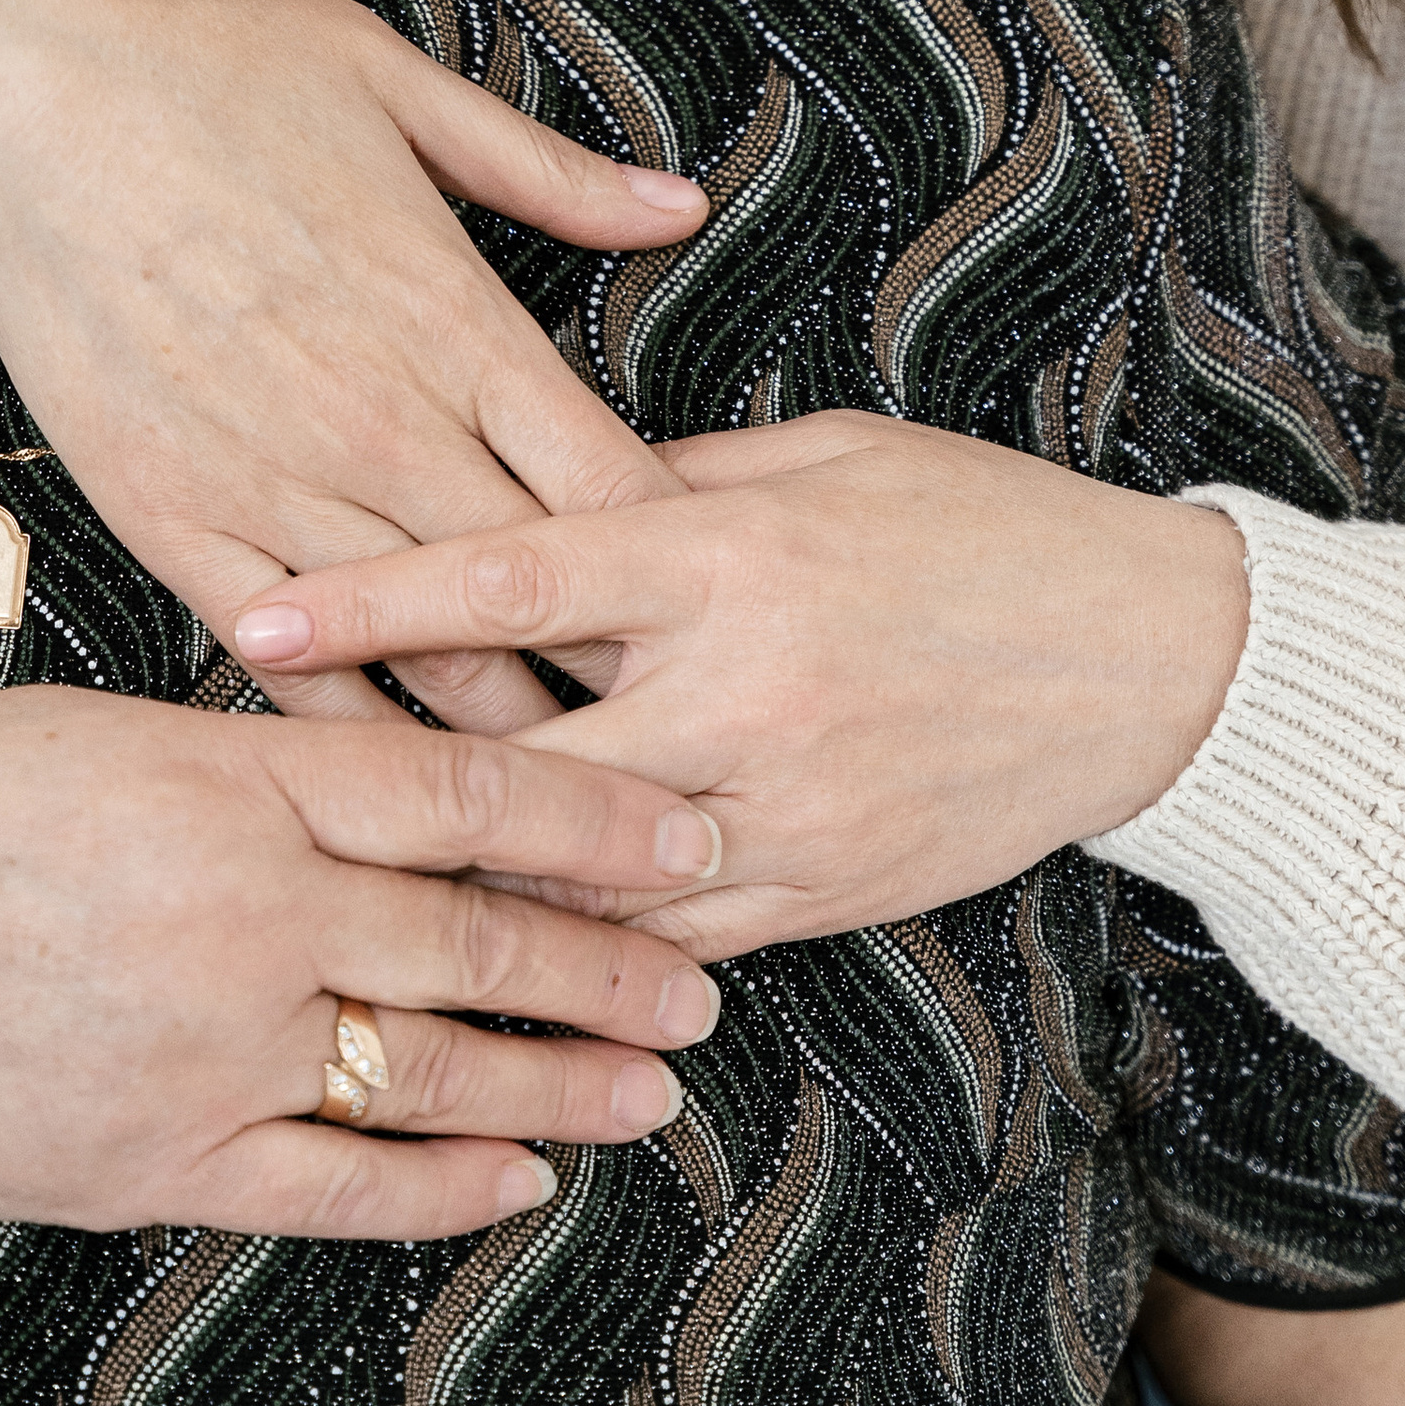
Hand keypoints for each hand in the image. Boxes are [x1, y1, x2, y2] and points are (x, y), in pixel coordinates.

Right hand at [0, 0, 704, 730]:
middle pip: (538, 593)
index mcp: (455, 320)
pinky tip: (401, 785)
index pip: (614, 488)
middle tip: (683, 758)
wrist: (22, 103)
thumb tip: (682, 206)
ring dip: (503, 731)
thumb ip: (553, 174)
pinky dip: (351, 724)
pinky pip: (285, 660)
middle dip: (618, 677)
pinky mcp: (173, 519)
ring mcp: (273, 480)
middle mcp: (380, 420)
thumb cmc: (210, 72)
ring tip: (572, 808)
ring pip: (422, 650)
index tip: (720, 625)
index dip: (677, 571)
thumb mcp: (404, 87)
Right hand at [0, 687, 725, 1241]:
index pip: (464, 794)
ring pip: (436, 1069)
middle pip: (477, 938)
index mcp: (229, 786)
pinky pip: (340, 1185)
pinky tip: (524, 1178)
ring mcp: (210, 1054)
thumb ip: (244, 750)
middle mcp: (245, 918)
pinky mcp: (163, 1165)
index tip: (692, 832)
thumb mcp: (91, 732)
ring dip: (564, 1078)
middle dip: (615, 960)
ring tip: (660, 1084)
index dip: (598, 820)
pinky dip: (445, 1189)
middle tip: (713, 973)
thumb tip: (376, 752)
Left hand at [230, 410, 1251, 956]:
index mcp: (730, 555)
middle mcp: (746, 690)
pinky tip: (494, 947)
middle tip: (252, 793)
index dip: (374, 602)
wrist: (1152, 660)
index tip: (255, 615)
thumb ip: (663, 486)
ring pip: (576, 880)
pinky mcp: (825, 891)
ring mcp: (786, 809)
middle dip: (381, 780)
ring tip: (337, 891)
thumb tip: (527, 492)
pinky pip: (667, 944)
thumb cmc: (975, 526)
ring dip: (461, 886)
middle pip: (518, 759)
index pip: (513, 577)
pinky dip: (577, 945)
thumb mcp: (819, 458)